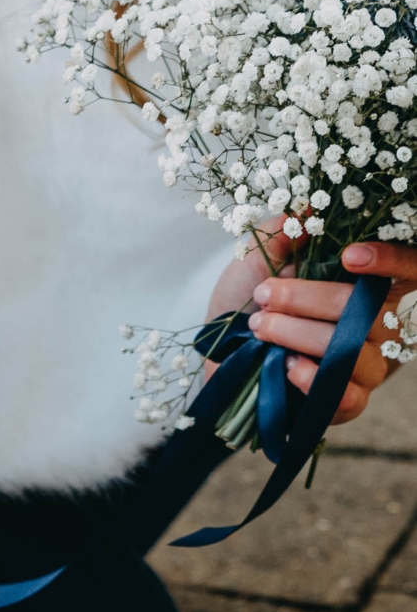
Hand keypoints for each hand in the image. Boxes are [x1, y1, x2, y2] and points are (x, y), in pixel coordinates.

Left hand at [206, 220, 416, 423]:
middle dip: (307, 299)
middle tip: (264, 296)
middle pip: (366, 309)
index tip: (350, 256)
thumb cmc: (244, 304)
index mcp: (366, 285)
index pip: (409, 269)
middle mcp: (376, 324)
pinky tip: (287, 366)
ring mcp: (366, 366)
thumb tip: (307, 208)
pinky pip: (349, 396)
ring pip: (353, 351)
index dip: (394, 260)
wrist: (214, 356)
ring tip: (261, 329)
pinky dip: (315, 379)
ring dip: (300, 335)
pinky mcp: (347, 403)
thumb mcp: (256, 260)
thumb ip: (282, 232)